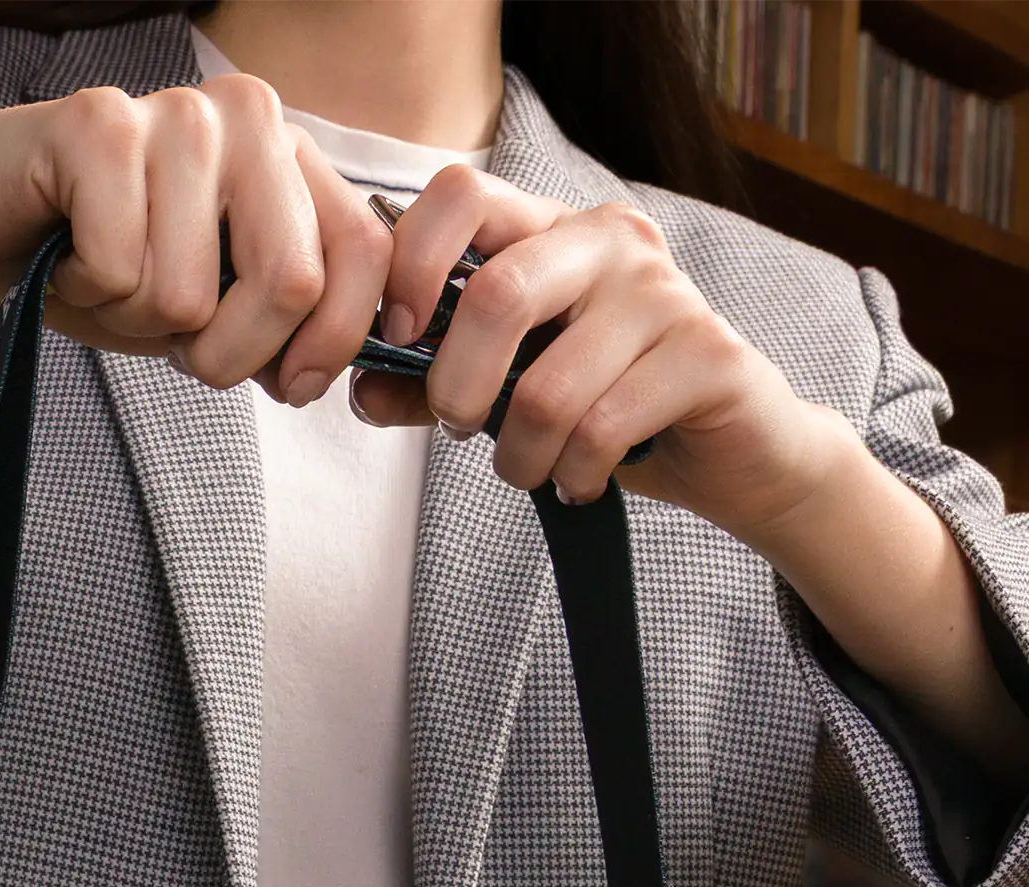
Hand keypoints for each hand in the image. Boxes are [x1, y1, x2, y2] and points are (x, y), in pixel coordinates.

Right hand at [0, 78, 390, 399]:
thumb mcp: (210, 311)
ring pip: (191, 293)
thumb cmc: (97, 267)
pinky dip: (87, 292)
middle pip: (290, 283)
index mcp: (290, 157)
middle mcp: (247, 116)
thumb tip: (316, 373)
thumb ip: (280, 326)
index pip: (363, 255)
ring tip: (108, 277)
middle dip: (228, 354)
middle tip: (177, 341)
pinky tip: (68, 255)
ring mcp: (175, 112)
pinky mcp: (97, 123)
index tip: (291, 386)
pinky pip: (122, 269)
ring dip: (138, 321)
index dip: (333, 344)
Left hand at [348, 165, 849, 546]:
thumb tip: (360, 387)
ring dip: (520, 457)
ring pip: (547, 388)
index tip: (393, 340)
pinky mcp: (707, 354)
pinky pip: (602, 429)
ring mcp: (665, 293)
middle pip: (497, 294)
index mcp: (554, 229)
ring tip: (532, 471)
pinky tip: (581, 482)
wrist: (738, 454)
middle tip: (460, 428)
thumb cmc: (613, 412)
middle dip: (456, 386)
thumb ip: (433, 385)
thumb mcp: (509, 393)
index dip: (407, 265)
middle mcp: (611, 241)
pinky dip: (574, 475)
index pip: (461, 194)